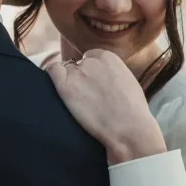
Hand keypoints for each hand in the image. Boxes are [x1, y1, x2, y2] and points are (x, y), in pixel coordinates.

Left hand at [47, 49, 166, 164]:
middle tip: (84, 97)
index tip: (90, 85)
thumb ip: (112, 75)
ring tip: (76, 101)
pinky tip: (61, 93)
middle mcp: (91, 61)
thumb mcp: (127, 82)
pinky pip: (52, 72)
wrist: (128, 127)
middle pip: (77, 65)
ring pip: (64, 70)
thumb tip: (102, 78)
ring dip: (67, 82)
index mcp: (108, 57)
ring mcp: (78, 72)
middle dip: (78, 78)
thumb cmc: (132, 112)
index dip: (88, 71)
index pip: (90, 57)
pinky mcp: (66, 86)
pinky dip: (53, 79)